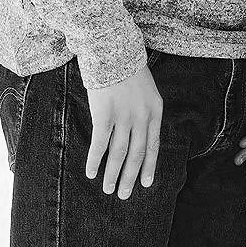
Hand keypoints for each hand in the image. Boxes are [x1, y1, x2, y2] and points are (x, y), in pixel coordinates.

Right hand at [85, 61, 162, 199]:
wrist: (114, 51)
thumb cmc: (128, 69)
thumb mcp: (147, 90)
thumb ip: (145, 111)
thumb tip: (139, 133)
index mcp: (155, 111)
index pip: (153, 145)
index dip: (149, 166)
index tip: (146, 183)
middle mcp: (142, 117)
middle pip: (136, 154)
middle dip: (131, 177)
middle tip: (125, 195)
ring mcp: (124, 117)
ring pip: (119, 153)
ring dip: (113, 173)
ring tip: (109, 189)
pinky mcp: (105, 114)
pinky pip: (100, 143)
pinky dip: (95, 160)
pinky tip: (91, 172)